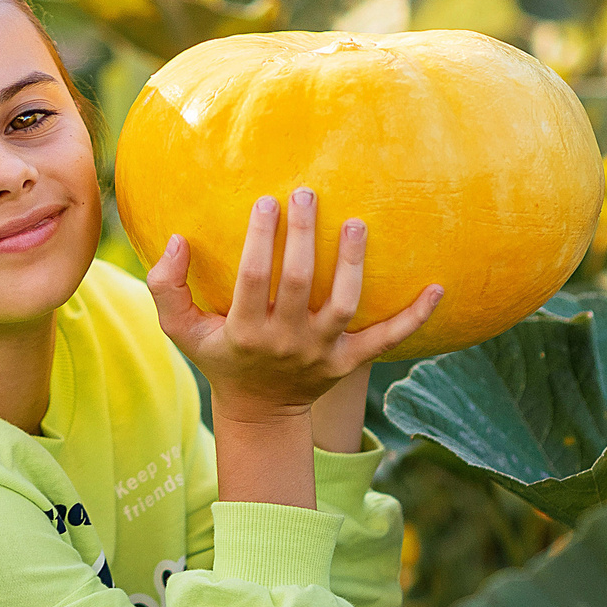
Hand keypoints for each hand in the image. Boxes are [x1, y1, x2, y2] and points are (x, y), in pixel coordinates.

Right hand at [147, 188, 441, 423]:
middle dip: (303, 237)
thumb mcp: (180, 330)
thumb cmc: (219, 355)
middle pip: (299, 284)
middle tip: (308, 194)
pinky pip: (387, 340)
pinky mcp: (351, 362)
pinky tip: (439, 288)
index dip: (261, 240)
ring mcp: (322, 354)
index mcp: (244, 332)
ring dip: (352, 264)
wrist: (260, 411)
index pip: (253, 278)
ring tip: (356, 223)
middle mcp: (286, 342)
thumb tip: (176, 240)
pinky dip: (415, 318)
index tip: (267, 201)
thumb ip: (167, 286)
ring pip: (343, 305)